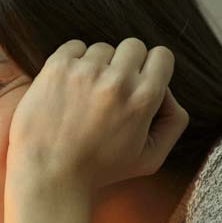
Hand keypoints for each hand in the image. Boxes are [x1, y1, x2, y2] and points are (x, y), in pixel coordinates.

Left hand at [7, 38, 188, 194]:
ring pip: (102, 48)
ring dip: (96, 66)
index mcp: (144, 98)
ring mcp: (86, 71)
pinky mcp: (57, 68)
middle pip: (133, 46)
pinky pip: (74, 46)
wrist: (47, 175)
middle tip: (109, 91)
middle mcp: (118, 80)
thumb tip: (167, 91)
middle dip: (125, 65)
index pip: (162, 55)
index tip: (137, 83)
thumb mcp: (150, 158)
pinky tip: (68, 86)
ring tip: (84, 95)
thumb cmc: (98, 171)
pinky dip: (73, 61)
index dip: (151, 68)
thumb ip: (174, 122)